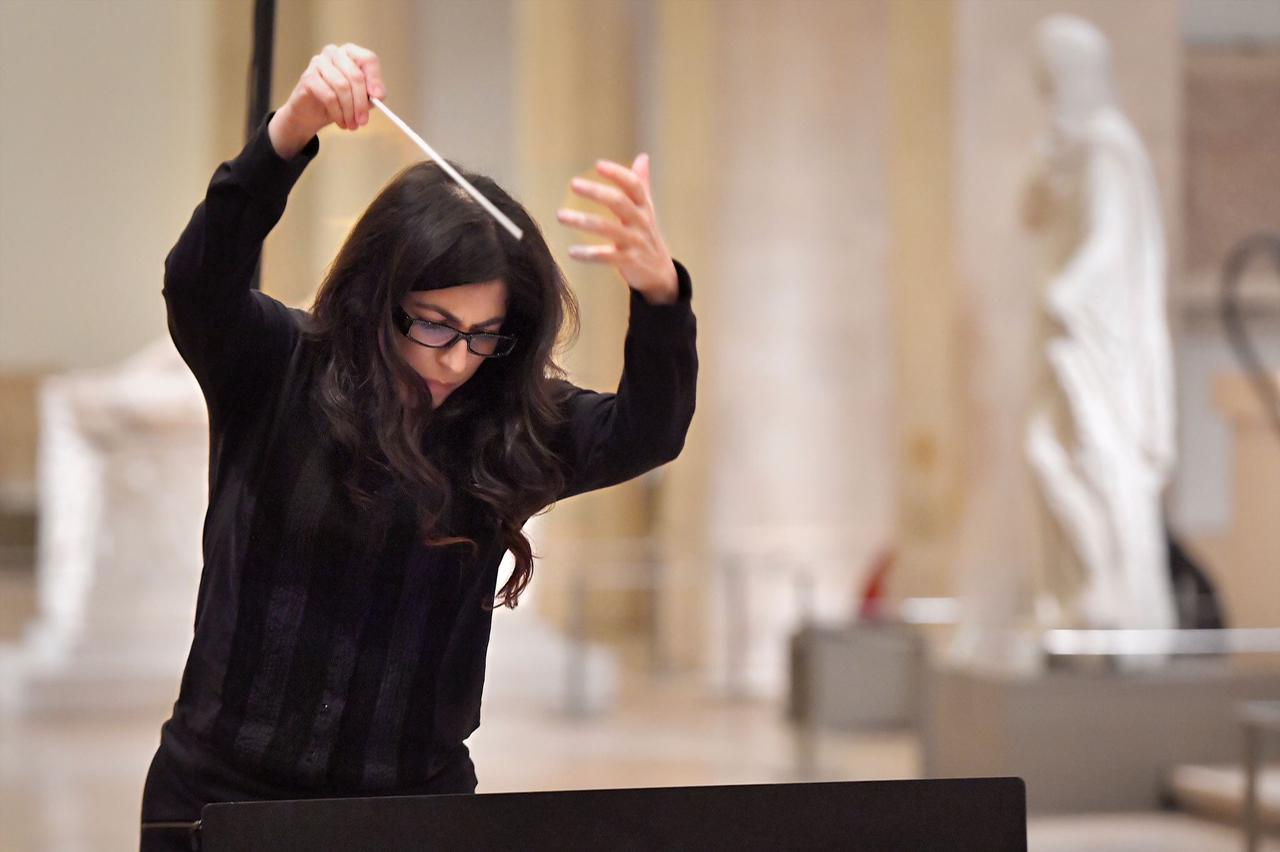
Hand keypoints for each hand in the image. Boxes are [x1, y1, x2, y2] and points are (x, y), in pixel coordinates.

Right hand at [269, 43, 384, 157]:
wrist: (311, 114)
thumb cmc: (338, 102)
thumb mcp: (361, 98)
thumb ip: (372, 94)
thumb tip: (378, 95)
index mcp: (350, 53)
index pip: (368, 59)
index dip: (375, 79)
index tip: (378, 97)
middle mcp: (334, 53)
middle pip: (355, 75)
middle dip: (361, 102)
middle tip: (363, 121)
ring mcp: (319, 62)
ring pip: (342, 86)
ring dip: (349, 110)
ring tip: (352, 124)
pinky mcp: (308, 76)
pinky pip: (329, 96)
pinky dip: (337, 112)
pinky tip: (341, 122)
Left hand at [556, 155, 678, 304]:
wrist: (660, 273)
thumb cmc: (647, 235)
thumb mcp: (647, 209)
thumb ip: (641, 184)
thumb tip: (643, 157)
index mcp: (644, 207)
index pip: (633, 185)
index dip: (617, 174)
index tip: (598, 165)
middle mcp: (641, 222)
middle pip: (619, 202)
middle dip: (596, 192)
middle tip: (573, 184)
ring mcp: (635, 242)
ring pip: (608, 228)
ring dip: (582, 221)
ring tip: (560, 216)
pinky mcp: (628, 261)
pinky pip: (607, 256)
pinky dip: (589, 254)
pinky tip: (572, 251)